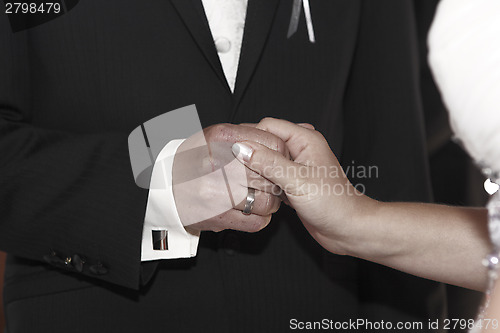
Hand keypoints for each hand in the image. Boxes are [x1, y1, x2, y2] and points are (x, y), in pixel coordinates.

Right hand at [172, 123, 286, 232]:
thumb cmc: (195, 162)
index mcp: (220, 137)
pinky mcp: (215, 216)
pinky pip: (255, 221)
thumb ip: (246, 137)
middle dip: (275, 181)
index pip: (272, 144)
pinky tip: (252, 211)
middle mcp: (216, 162)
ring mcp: (214, 191)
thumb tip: (278, 145)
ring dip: (269, 203)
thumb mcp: (217, 139)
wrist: (165, 189)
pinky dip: (260, 218)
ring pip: (266, 201)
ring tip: (261, 198)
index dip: (281, 155)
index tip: (277, 161)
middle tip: (271, 182)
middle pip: (270, 174)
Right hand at [231, 118, 375, 253]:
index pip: (268, 126)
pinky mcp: (293, 183)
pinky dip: (261, 182)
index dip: (249, 136)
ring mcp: (297, 167)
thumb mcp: (297, 180)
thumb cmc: (334, 204)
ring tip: (241, 179)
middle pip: (266, 142)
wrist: (348, 229)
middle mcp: (301, 149)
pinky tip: (254, 190)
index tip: (231, 148)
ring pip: (266, 160)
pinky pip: (270, 176)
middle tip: (232, 165)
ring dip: (255, 169)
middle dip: (250, 153)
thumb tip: (243, 148)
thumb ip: (269, 162)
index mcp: (305, 139)